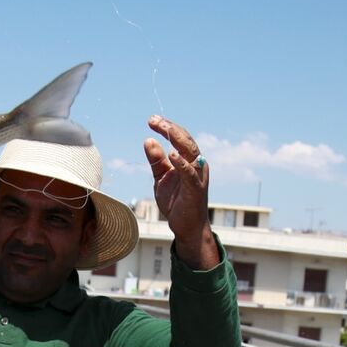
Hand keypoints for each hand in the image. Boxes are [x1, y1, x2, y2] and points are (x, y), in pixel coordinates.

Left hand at [144, 115, 218, 268]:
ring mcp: (198, 177)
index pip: (180, 138)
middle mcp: (197, 165)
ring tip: (164, 128)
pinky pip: (190, 174)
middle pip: (186, 141)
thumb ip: (156, 160)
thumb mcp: (161, 177)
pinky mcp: (196, 190)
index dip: (167, 127)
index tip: (152, 119)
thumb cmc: (176, 201)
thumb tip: (148, 140)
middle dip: (170, 128)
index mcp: (189, 160)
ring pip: (191, 152)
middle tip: (153, 120)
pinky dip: (183, 163)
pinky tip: (172, 155)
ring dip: (176, 139)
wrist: (186, 227)